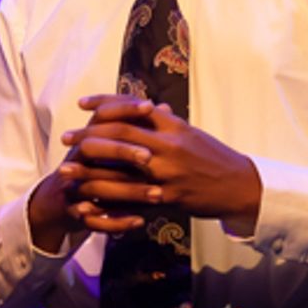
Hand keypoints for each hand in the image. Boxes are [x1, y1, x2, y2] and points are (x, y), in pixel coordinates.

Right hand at [27, 95, 174, 247]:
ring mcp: (73, 187)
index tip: (149, 107)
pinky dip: (117, 221)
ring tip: (157, 195)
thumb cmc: (92, 167)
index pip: (101, 117)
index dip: (124, 110)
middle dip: (122, 151)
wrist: (60, 201)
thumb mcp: (111, 144)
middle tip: (149, 156)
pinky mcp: (75, 213)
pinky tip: (140, 221)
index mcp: (87, 139)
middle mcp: (76, 160)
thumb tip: (163, 107)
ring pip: (97, 187)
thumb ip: (136, 128)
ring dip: (128, 192)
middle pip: (94, 149)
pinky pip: (95, 220)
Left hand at [60, 94, 261, 234]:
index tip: (82, 104)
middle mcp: (168, 145)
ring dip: (89, 172)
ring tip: (66, 171)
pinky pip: (132, 201)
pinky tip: (90, 204)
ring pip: (120, 170)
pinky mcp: (169, 198)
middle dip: (88, 136)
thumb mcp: (190, 133)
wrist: (242, 186)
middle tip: (66, 139)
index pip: (132, 107)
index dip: (104, 103)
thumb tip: (148, 107)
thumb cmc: (214, 157)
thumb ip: (166, 122)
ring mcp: (167, 173)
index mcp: (172, 125)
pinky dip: (109, 203)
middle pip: (119, 134)